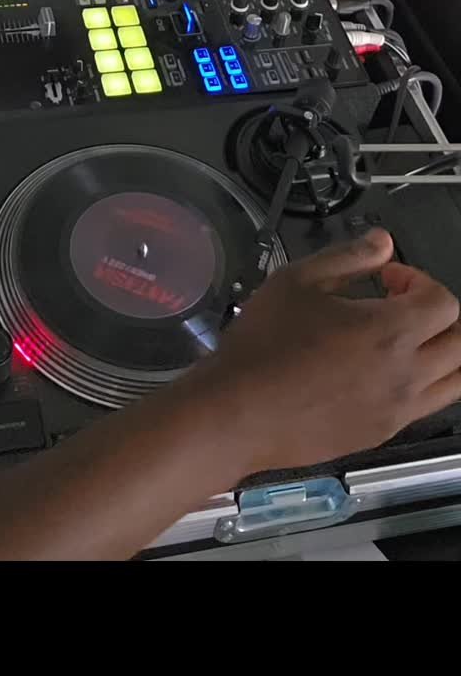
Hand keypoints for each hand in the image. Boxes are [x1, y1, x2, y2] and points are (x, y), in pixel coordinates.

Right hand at [195, 229, 460, 479]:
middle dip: (441, 315)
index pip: (443, 302)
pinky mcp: (381, 433)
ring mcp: (397, 409)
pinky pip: (425, 406)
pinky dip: (421, 382)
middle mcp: (405, 375)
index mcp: (389, 332)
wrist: (237, 412)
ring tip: (406, 339)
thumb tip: (381, 243)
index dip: (420, 280)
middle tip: (406, 305)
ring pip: (455, 381)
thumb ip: (348, 256)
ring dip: (442, 352)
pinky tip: (381, 370)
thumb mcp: (298, 281)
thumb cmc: (262, 346)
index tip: (389, 279)